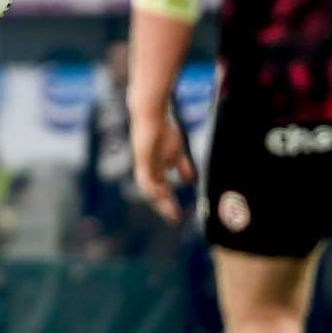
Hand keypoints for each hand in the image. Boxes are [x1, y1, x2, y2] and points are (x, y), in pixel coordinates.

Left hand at [131, 110, 195, 224]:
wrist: (150, 113)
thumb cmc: (162, 129)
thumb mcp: (177, 151)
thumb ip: (181, 166)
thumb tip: (190, 181)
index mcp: (155, 169)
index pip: (162, 189)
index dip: (168, 201)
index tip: (178, 214)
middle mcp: (148, 170)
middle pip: (156, 192)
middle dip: (165, 206)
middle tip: (175, 219)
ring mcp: (144, 164)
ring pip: (149, 188)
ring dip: (160, 200)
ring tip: (171, 211)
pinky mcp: (142, 159)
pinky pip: (147, 177)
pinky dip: (154, 187)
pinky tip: (163, 194)